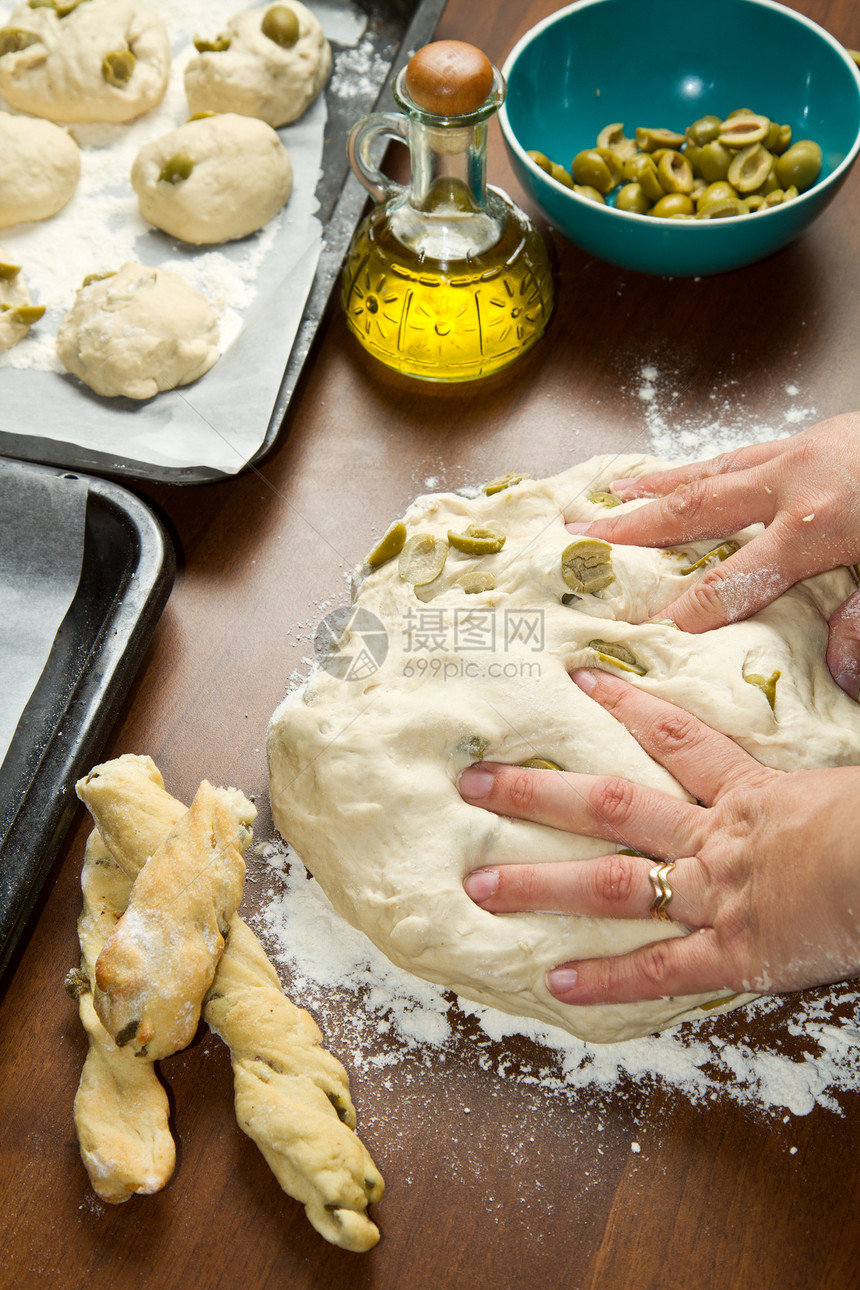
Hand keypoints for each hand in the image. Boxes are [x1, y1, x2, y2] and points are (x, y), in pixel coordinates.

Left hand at [458, 669, 859, 1006]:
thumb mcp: (847, 784)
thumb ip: (814, 783)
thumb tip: (821, 775)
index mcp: (751, 793)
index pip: (675, 738)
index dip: (626, 704)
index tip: (579, 678)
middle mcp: (717, 839)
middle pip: (610, 805)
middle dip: (537, 795)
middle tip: (473, 782)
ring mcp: (718, 895)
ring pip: (614, 885)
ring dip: (542, 885)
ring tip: (478, 885)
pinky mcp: (734, 954)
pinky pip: (660, 969)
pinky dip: (609, 981)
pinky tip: (556, 983)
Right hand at [565, 414, 859, 696]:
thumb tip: (837, 670)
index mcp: (814, 524)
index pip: (731, 579)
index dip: (685, 611)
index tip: (643, 633)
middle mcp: (792, 481)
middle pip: (697, 509)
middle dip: (635, 527)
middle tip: (582, 536)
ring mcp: (800, 450)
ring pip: (711, 469)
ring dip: (656, 486)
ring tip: (609, 493)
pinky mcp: (816, 433)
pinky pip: (740, 451)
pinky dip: (700, 465)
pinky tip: (682, 472)